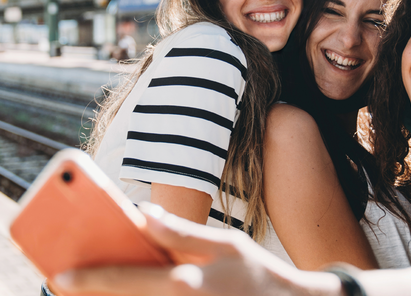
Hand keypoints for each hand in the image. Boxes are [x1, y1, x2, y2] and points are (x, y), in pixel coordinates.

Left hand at [52, 203, 341, 295]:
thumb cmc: (258, 275)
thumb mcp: (226, 244)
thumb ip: (182, 233)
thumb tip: (144, 215)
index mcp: (184, 282)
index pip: (125, 281)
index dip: (89, 280)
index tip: (61, 278)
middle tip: (75, 287)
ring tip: (103, 291)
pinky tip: (138, 294)